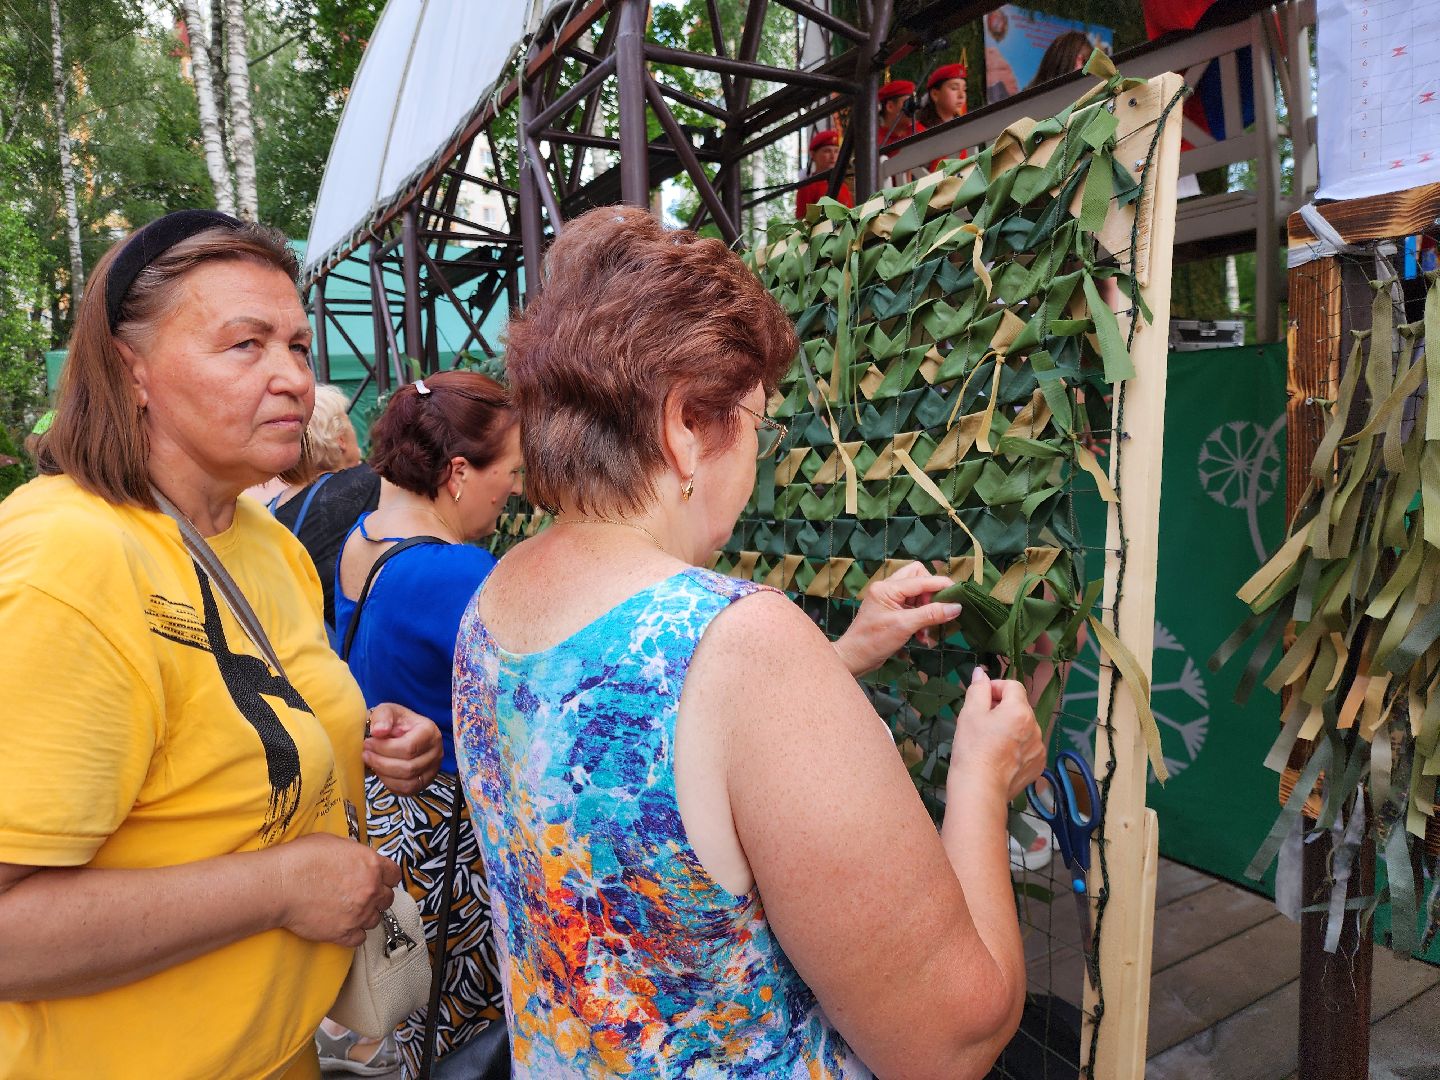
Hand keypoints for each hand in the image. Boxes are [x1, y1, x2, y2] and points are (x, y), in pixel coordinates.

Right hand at [274, 833, 400, 946]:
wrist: (280, 885)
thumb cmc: (300, 860)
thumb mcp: (334, 843)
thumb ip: (354, 854)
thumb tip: (357, 860)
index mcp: (371, 864)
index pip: (394, 874)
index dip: (386, 877)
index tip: (380, 880)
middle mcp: (370, 889)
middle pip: (387, 898)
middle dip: (377, 897)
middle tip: (362, 895)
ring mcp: (359, 913)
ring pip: (375, 919)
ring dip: (365, 915)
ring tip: (349, 910)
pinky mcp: (344, 933)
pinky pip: (360, 938)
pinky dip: (354, 933)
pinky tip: (343, 925)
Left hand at [365, 703, 442, 794]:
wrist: (403, 731)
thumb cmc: (395, 721)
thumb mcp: (387, 710)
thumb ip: (382, 717)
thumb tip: (378, 732)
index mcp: (429, 731)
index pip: (409, 747)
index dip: (384, 748)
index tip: (367, 742)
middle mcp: (436, 752)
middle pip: (408, 767)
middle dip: (381, 762)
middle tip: (365, 754)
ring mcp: (433, 769)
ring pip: (408, 782)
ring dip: (384, 774)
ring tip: (371, 763)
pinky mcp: (425, 782)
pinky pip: (408, 790)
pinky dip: (390, 784)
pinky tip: (380, 772)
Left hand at [831, 562, 962, 675]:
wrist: (854, 659)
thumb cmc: (873, 641)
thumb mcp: (904, 626)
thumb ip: (931, 614)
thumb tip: (956, 607)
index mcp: (887, 588)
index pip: (921, 578)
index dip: (941, 585)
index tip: (959, 594)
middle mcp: (887, 589)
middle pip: (919, 578)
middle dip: (931, 595)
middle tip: (936, 612)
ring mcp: (889, 600)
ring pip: (917, 594)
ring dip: (927, 611)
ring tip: (927, 631)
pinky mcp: (892, 612)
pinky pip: (913, 608)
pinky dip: (921, 620)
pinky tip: (922, 637)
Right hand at [950, 667, 1044, 800]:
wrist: (980, 789)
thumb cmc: (972, 749)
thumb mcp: (970, 714)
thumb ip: (978, 689)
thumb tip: (981, 673)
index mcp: (1020, 711)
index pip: (1013, 685)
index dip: (995, 687)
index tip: (981, 699)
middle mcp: (1035, 727)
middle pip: (1019, 707)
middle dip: (1001, 708)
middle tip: (981, 722)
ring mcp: (1039, 748)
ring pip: (1024, 727)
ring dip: (1010, 728)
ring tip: (990, 742)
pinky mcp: (1038, 765)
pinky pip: (1028, 747)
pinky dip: (1017, 747)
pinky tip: (1000, 757)